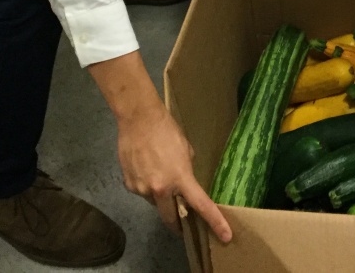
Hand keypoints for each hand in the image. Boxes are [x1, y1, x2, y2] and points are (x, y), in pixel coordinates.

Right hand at [89, 53, 231, 243]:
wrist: (139, 119)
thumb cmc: (167, 129)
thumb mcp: (186, 149)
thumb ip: (186, 170)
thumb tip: (184, 181)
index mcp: (180, 178)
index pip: (201, 205)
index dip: (215, 222)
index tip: (225, 236)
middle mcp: (161, 189)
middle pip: (171, 218)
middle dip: (178, 223)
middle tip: (182, 221)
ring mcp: (142, 189)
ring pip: (155, 202)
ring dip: (159, 195)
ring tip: (157, 172)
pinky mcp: (129, 185)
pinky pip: (141, 192)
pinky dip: (146, 185)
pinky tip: (145, 167)